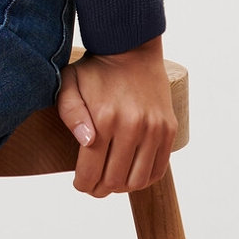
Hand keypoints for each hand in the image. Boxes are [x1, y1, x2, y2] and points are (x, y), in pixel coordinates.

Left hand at [55, 35, 176, 196]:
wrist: (132, 48)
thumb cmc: (95, 69)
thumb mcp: (69, 83)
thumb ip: (70, 114)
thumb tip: (87, 143)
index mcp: (105, 118)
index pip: (92, 170)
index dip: (83, 184)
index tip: (79, 184)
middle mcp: (133, 126)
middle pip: (115, 180)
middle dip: (99, 189)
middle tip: (92, 186)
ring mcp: (155, 129)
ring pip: (138, 180)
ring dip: (122, 188)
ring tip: (111, 181)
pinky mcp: (169, 129)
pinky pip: (158, 169)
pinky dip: (144, 180)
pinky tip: (131, 174)